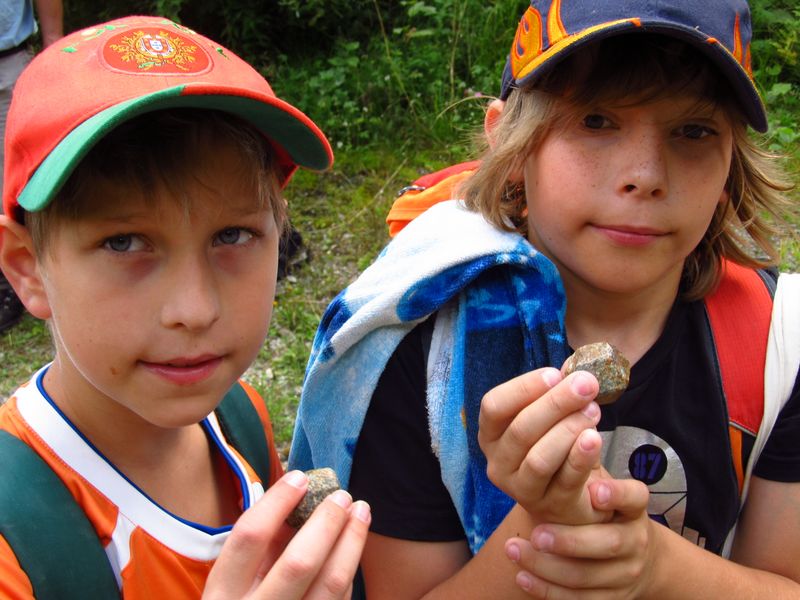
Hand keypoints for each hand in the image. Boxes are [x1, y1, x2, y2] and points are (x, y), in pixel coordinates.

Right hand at [203, 470, 370, 598]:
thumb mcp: (235, 585)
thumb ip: (261, 549)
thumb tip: (297, 502)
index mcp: (222, 596)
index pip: (249, 538)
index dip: (276, 502)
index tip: (300, 476)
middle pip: (298, 562)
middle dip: (326, 523)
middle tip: (343, 495)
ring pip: (331, 584)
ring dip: (351, 542)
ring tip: (361, 512)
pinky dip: (349, 570)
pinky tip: (353, 548)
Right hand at [478, 367, 609, 524]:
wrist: (570, 499)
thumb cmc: (555, 448)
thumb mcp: (550, 418)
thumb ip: (558, 392)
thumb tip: (573, 367)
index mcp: (491, 435)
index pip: (493, 406)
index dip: (523, 388)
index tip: (555, 374)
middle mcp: (498, 463)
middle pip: (520, 430)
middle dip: (556, 403)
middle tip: (587, 385)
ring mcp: (521, 490)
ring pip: (540, 458)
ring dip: (569, 430)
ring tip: (593, 411)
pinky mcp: (551, 506)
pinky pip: (565, 480)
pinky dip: (581, 457)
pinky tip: (595, 437)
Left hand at [505, 477, 654, 598]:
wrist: (635, 558)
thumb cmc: (605, 511)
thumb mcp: (602, 486)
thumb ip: (581, 464)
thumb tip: (556, 424)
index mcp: (634, 508)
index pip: (635, 497)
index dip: (617, 494)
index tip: (594, 490)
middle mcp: (635, 540)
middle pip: (608, 543)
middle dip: (569, 540)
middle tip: (536, 532)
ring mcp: (625, 573)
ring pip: (586, 576)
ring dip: (546, 566)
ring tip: (513, 550)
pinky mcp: (610, 599)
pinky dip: (547, 590)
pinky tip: (522, 577)